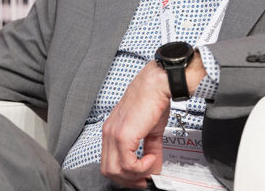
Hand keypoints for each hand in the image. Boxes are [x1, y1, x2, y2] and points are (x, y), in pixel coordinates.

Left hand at [101, 53, 206, 188]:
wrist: (156, 85)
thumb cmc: (153, 100)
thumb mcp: (151, 130)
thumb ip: (150, 150)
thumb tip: (153, 167)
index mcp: (112, 130)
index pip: (109, 161)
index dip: (124, 175)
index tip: (140, 177)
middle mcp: (109, 132)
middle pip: (109, 170)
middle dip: (128, 180)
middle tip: (144, 178)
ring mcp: (113, 134)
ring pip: (115, 170)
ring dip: (135, 175)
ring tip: (150, 164)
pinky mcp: (123, 135)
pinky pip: (127, 164)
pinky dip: (141, 167)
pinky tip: (151, 158)